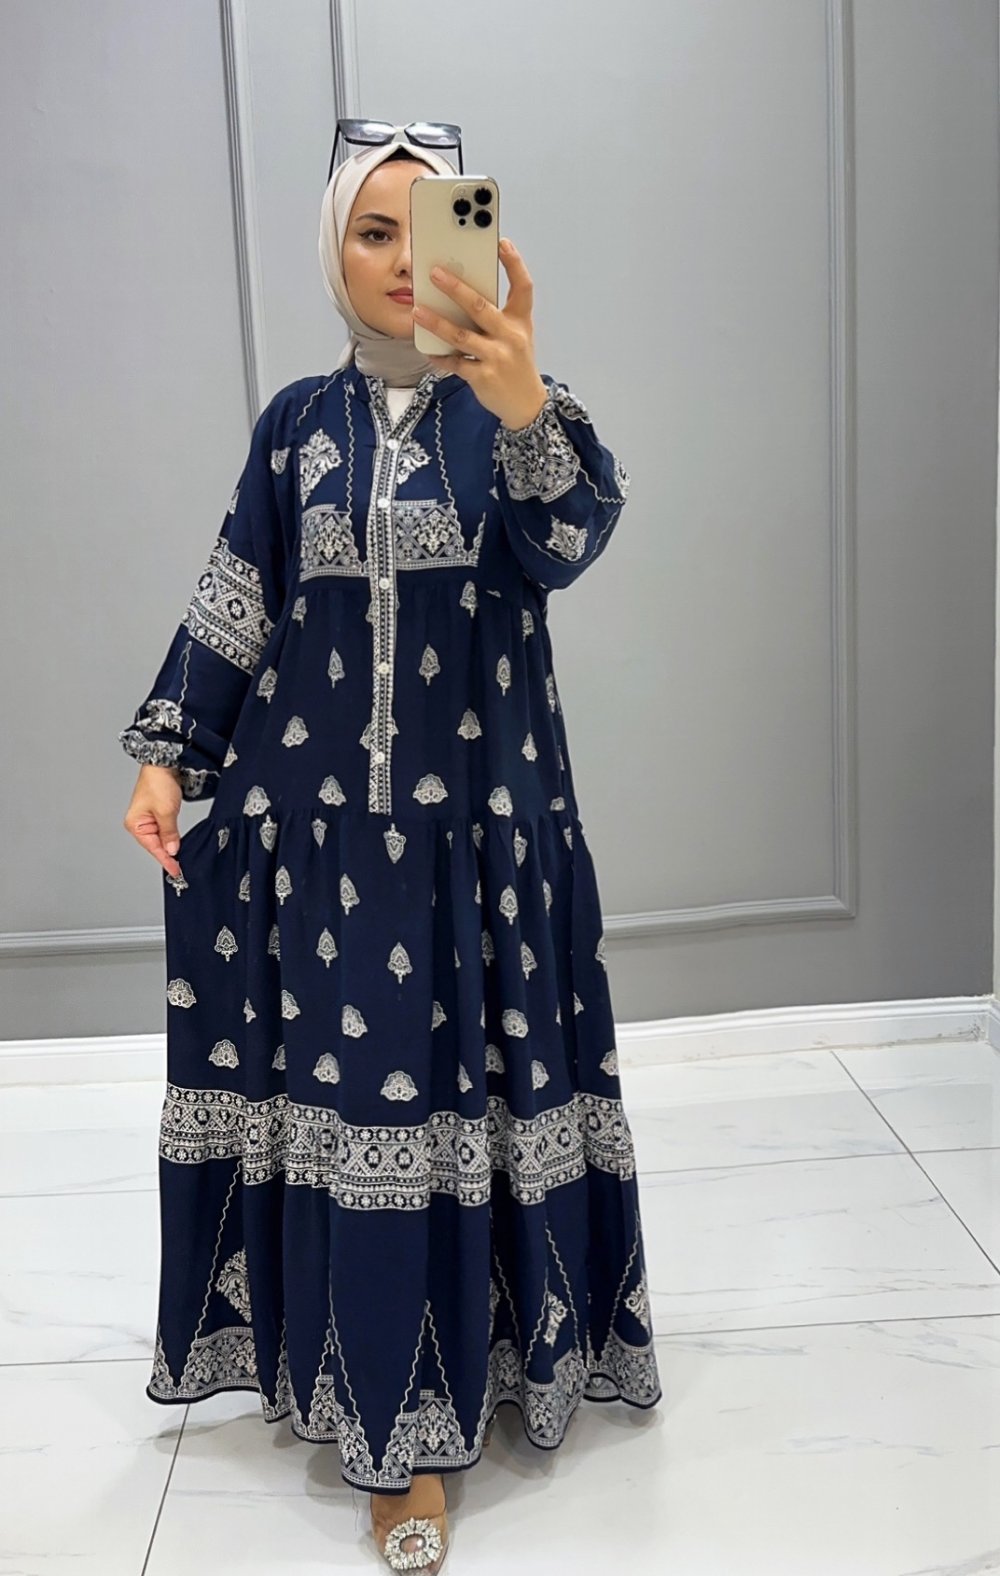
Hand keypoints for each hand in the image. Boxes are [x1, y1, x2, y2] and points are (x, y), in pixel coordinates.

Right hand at [123, 764, 183, 878]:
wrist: (164, 763)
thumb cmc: (158, 782)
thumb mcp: (166, 811)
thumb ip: (169, 833)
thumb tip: (172, 850)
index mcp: (135, 824)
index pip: (153, 848)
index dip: (166, 860)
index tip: (177, 871)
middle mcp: (140, 823)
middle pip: (156, 845)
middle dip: (169, 855)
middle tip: (183, 867)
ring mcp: (149, 818)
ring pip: (162, 839)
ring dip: (171, 846)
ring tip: (182, 858)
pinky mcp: (158, 813)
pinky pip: (165, 830)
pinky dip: (172, 837)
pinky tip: (179, 843)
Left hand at [413, 238, 548, 429]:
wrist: (527, 404)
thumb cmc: (516, 364)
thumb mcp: (516, 336)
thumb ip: (496, 316)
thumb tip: (462, 294)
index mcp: (520, 321)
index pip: (523, 287)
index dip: (514, 264)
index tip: (502, 243)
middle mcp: (510, 337)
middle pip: (481, 307)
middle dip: (456, 288)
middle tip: (434, 273)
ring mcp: (497, 358)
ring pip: (461, 336)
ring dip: (436, 322)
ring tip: (417, 311)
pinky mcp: (483, 377)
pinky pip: (455, 363)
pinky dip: (440, 357)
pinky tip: (428, 350)